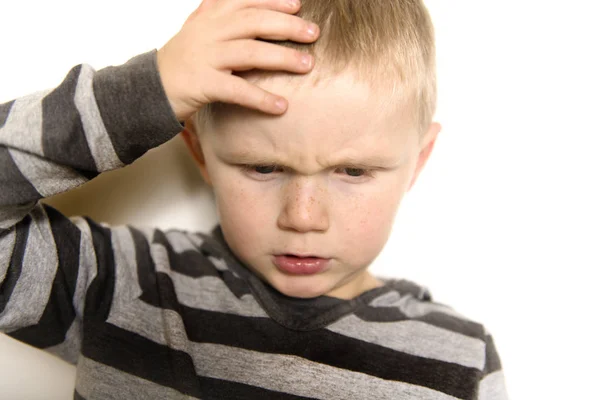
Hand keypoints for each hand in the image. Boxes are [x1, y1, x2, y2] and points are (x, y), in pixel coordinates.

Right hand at [157, 0, 319, 120]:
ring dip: (283, 58)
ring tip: (308, 65)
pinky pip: (238, 90)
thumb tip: (257, 8)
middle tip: (313, 34)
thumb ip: (222, 16)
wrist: (149, 88)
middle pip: (254, 22)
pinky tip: (281, 106)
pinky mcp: (202, 84)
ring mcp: (205, 57)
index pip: (246, 1)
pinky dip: (261, 98)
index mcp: (210, 15)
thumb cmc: (183, 60)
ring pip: (251, 53)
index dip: (273, 1)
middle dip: (287, 27)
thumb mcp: (200, 30)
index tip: (298, 5)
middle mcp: (208, 31)